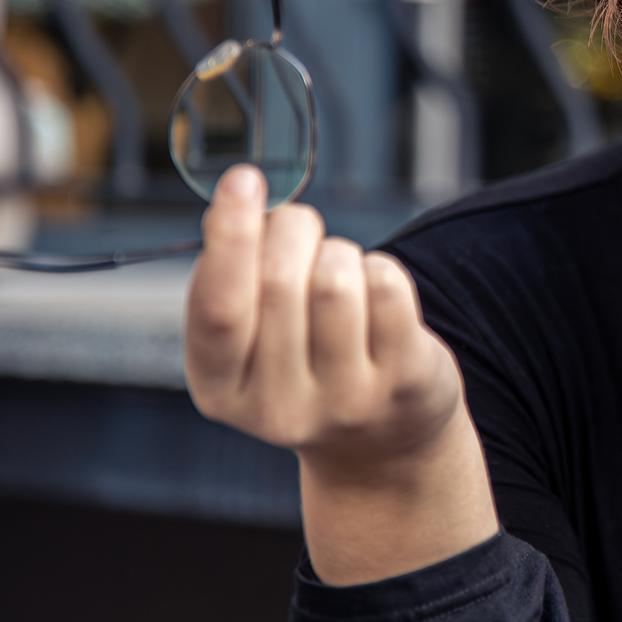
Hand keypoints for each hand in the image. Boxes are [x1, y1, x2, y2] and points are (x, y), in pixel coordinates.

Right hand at [183, 164, 463, 478]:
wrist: (382, 443)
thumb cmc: (305, 363)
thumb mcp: (251, 341)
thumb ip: (235, 281)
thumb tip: (242, 197)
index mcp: (219, 390)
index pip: (218, 307)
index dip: (230, 236)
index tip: (243, 178)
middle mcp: (278, 408)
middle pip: (281, 280)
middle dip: (294, 231)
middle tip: (302, 230)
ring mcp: (346, 402)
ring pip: (337, 278)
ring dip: (339, 252)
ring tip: (341, 273)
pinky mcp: (403, 384)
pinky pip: (388, 286)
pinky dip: (381, 269)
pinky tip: (377, 295)